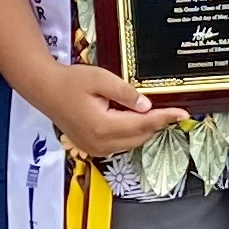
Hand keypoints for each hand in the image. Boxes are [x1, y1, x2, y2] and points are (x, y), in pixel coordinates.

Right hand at [36, 60, 186, 160]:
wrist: (45, 90)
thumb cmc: (70, 81)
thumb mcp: (100, 79)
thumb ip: (126, 93)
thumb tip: (147, 106)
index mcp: (102, 126)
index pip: (143, 124)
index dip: (165, 117)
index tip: (183, 113)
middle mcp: (100, 143)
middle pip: (140, 136)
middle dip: (157, 123)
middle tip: (170, 107)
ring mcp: (94, 149)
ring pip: (131, 142)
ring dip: (144, 128)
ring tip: (152, 110)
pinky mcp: (91, 148)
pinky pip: (120, 144)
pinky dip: (131, 133)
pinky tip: (132, 117)